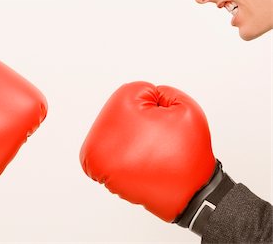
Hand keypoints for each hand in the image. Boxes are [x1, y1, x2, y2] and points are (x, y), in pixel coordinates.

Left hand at [80, 81, 233, 234]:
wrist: (191, 194)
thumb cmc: (187, 154)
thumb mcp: (184, 106)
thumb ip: (160, 91)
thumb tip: (142, 96)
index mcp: (116, 114)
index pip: (134, 94)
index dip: (155, 106)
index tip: (162, 124)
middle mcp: (97, 137)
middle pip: (120, 113)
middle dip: (137, 122)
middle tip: (156, 140)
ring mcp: (94, 156)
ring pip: (116, 132)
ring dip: (130, 139)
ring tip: (150, 153)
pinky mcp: (97, 171)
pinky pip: (111, 151)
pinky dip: (125, 155)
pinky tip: (141, 163)